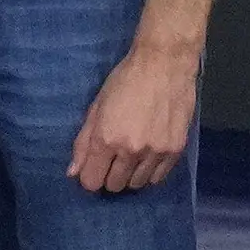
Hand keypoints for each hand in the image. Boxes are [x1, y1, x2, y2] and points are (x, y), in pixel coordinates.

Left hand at [68, 44, 197, 193]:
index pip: (92, 181)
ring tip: (132, 154)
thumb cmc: (125, 80)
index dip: (90, 176)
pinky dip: (150, 171)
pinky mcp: (176, 150)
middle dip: (109, 175)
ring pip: (137, 184)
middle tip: (113, 157)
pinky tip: (147, 155)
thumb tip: (73, 172)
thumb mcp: (96, 107)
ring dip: (130, 174)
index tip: (94, 166)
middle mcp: (131, 151)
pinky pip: (158, 178)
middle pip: (114, 185)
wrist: (165, 64)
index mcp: (106, 139)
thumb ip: (83, 142)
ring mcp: (155, 152)